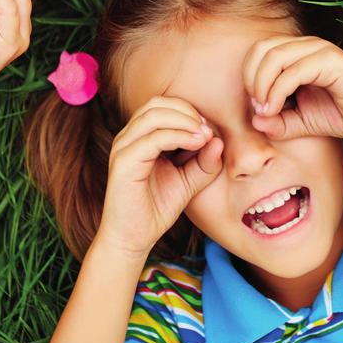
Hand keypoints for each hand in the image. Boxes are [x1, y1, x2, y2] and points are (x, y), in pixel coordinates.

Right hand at [96, 97, 223, 259]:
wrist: (133, 238)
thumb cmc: (157, 207)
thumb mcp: (189, 181)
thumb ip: (204, 162)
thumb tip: (218, 140)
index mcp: (140, 137)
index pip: (163, 105)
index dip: (189, 112)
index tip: (210, 130)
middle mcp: (128, 137)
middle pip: (158, 103)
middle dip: (187, 111)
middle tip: (208, 130)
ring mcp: (123, 147)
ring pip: (154, 114)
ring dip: (185, 120)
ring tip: (203, 136)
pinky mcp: (124, 162)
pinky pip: (153, 138)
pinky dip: (178, 135)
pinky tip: (196, 144)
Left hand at [244, 35, 342, 144]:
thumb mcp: (302, 122)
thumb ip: (278, 122)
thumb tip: (255, 121)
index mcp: (298, 53)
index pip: (260, 51)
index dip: (249, 77)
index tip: (256, 107)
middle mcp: (307, 46)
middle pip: (262, 48)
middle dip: (250, 78)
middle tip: (257, 106)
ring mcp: (319, 50)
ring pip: (274, 55)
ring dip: (261, 84)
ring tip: (266, 109)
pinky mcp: (330, 60)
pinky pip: (293, 71)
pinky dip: (277, 91)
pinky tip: (276, 109)